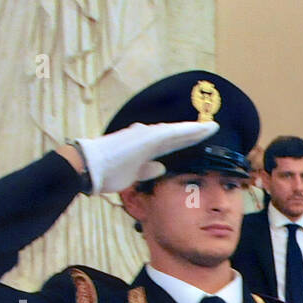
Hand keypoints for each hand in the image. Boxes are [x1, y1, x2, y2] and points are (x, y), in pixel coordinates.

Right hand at [71, 120, 219, 193]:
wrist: (90, 167)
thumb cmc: (109, 172)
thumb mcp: (135, 175)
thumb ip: (148, 169)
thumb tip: (162, 167)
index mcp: (146, 147)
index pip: (172, 144)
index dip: (188, 141)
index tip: (202, 141)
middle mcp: (147, 137)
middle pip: (177, 135)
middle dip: (195, 133)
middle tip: (212, 129)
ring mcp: (146, 135)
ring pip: (176, 131)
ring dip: (194, 129)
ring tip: (211, 128)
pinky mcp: (146, 138)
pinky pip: (170, 133)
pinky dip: (184, 131)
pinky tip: (198, 130)